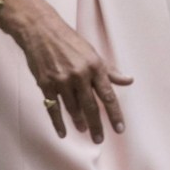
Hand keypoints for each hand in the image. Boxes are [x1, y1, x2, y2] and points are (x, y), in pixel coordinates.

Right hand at [15, 7, 132, 141]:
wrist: (41, 30)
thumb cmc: (70, 41)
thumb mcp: (93, 52)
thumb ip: (109, 70)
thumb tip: (128, 81)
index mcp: (94, 66)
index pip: (108, 95)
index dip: (115, 114)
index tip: (119, 129)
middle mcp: (80, 74)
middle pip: (91, 106)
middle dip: (97, 125)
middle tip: (100, 139)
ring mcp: (62, 81)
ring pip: (73, 109)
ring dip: (79, 122)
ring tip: (84, 131)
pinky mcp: (46, 84)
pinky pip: (53, 108)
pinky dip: (58, 123)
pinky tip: (63, 132)